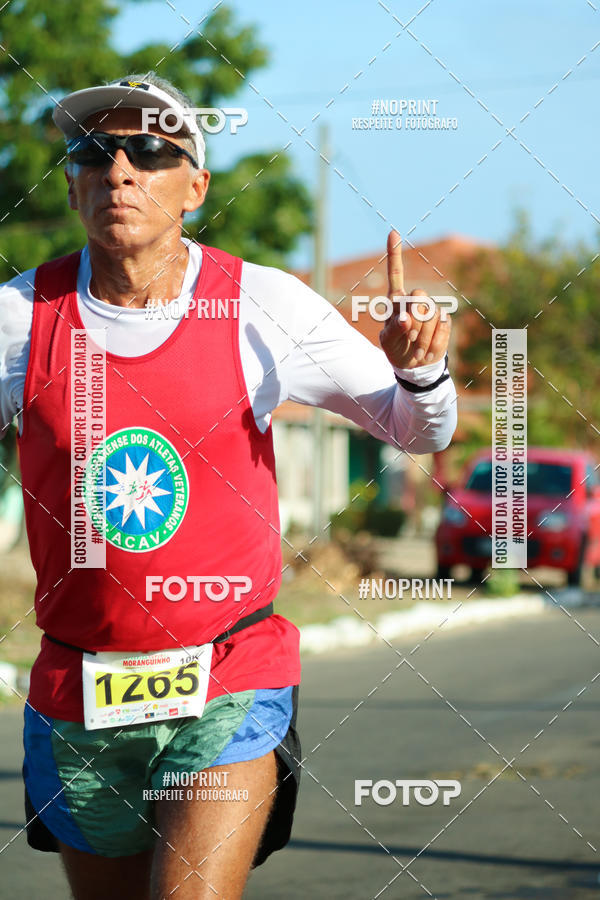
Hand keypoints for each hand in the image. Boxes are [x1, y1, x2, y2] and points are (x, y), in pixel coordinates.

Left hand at [379, 229, 451, 368]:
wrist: (414, 365)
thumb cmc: (396, 350)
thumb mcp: (388, 343)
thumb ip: (393, 330)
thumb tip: (405, 319)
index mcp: (396, 301)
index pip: (396, 273)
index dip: (395, 253)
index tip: (393, 232)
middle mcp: (414, 300)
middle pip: (419, 296)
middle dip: (415, 318)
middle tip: (409, 336)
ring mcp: (431, 309)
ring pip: (431, 314)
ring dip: (422, 335)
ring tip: (415, 347)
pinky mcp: (444, 320)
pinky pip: (441, 326)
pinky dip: (433, 341)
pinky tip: (426, 349)